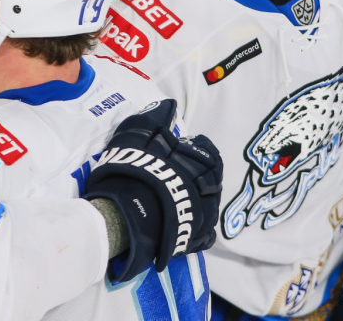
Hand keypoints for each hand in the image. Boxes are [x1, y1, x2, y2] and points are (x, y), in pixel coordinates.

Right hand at [84, 99, 222, 281]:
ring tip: (187, 199)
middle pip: (214, 179)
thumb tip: (170, 105)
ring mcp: (202, 214)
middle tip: (188, 175)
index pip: (208, 151)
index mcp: (196, 162)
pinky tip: (189, 225)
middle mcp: (205, 187)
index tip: (185, 149)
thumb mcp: (136, 136)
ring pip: (212, 205)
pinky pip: (205, 234)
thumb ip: (154, 118)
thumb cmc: (133, 172)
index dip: (198, 150)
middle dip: (205, 175)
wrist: (128, 215)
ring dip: (203, 200)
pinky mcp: (195, 237)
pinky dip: (200, 229)